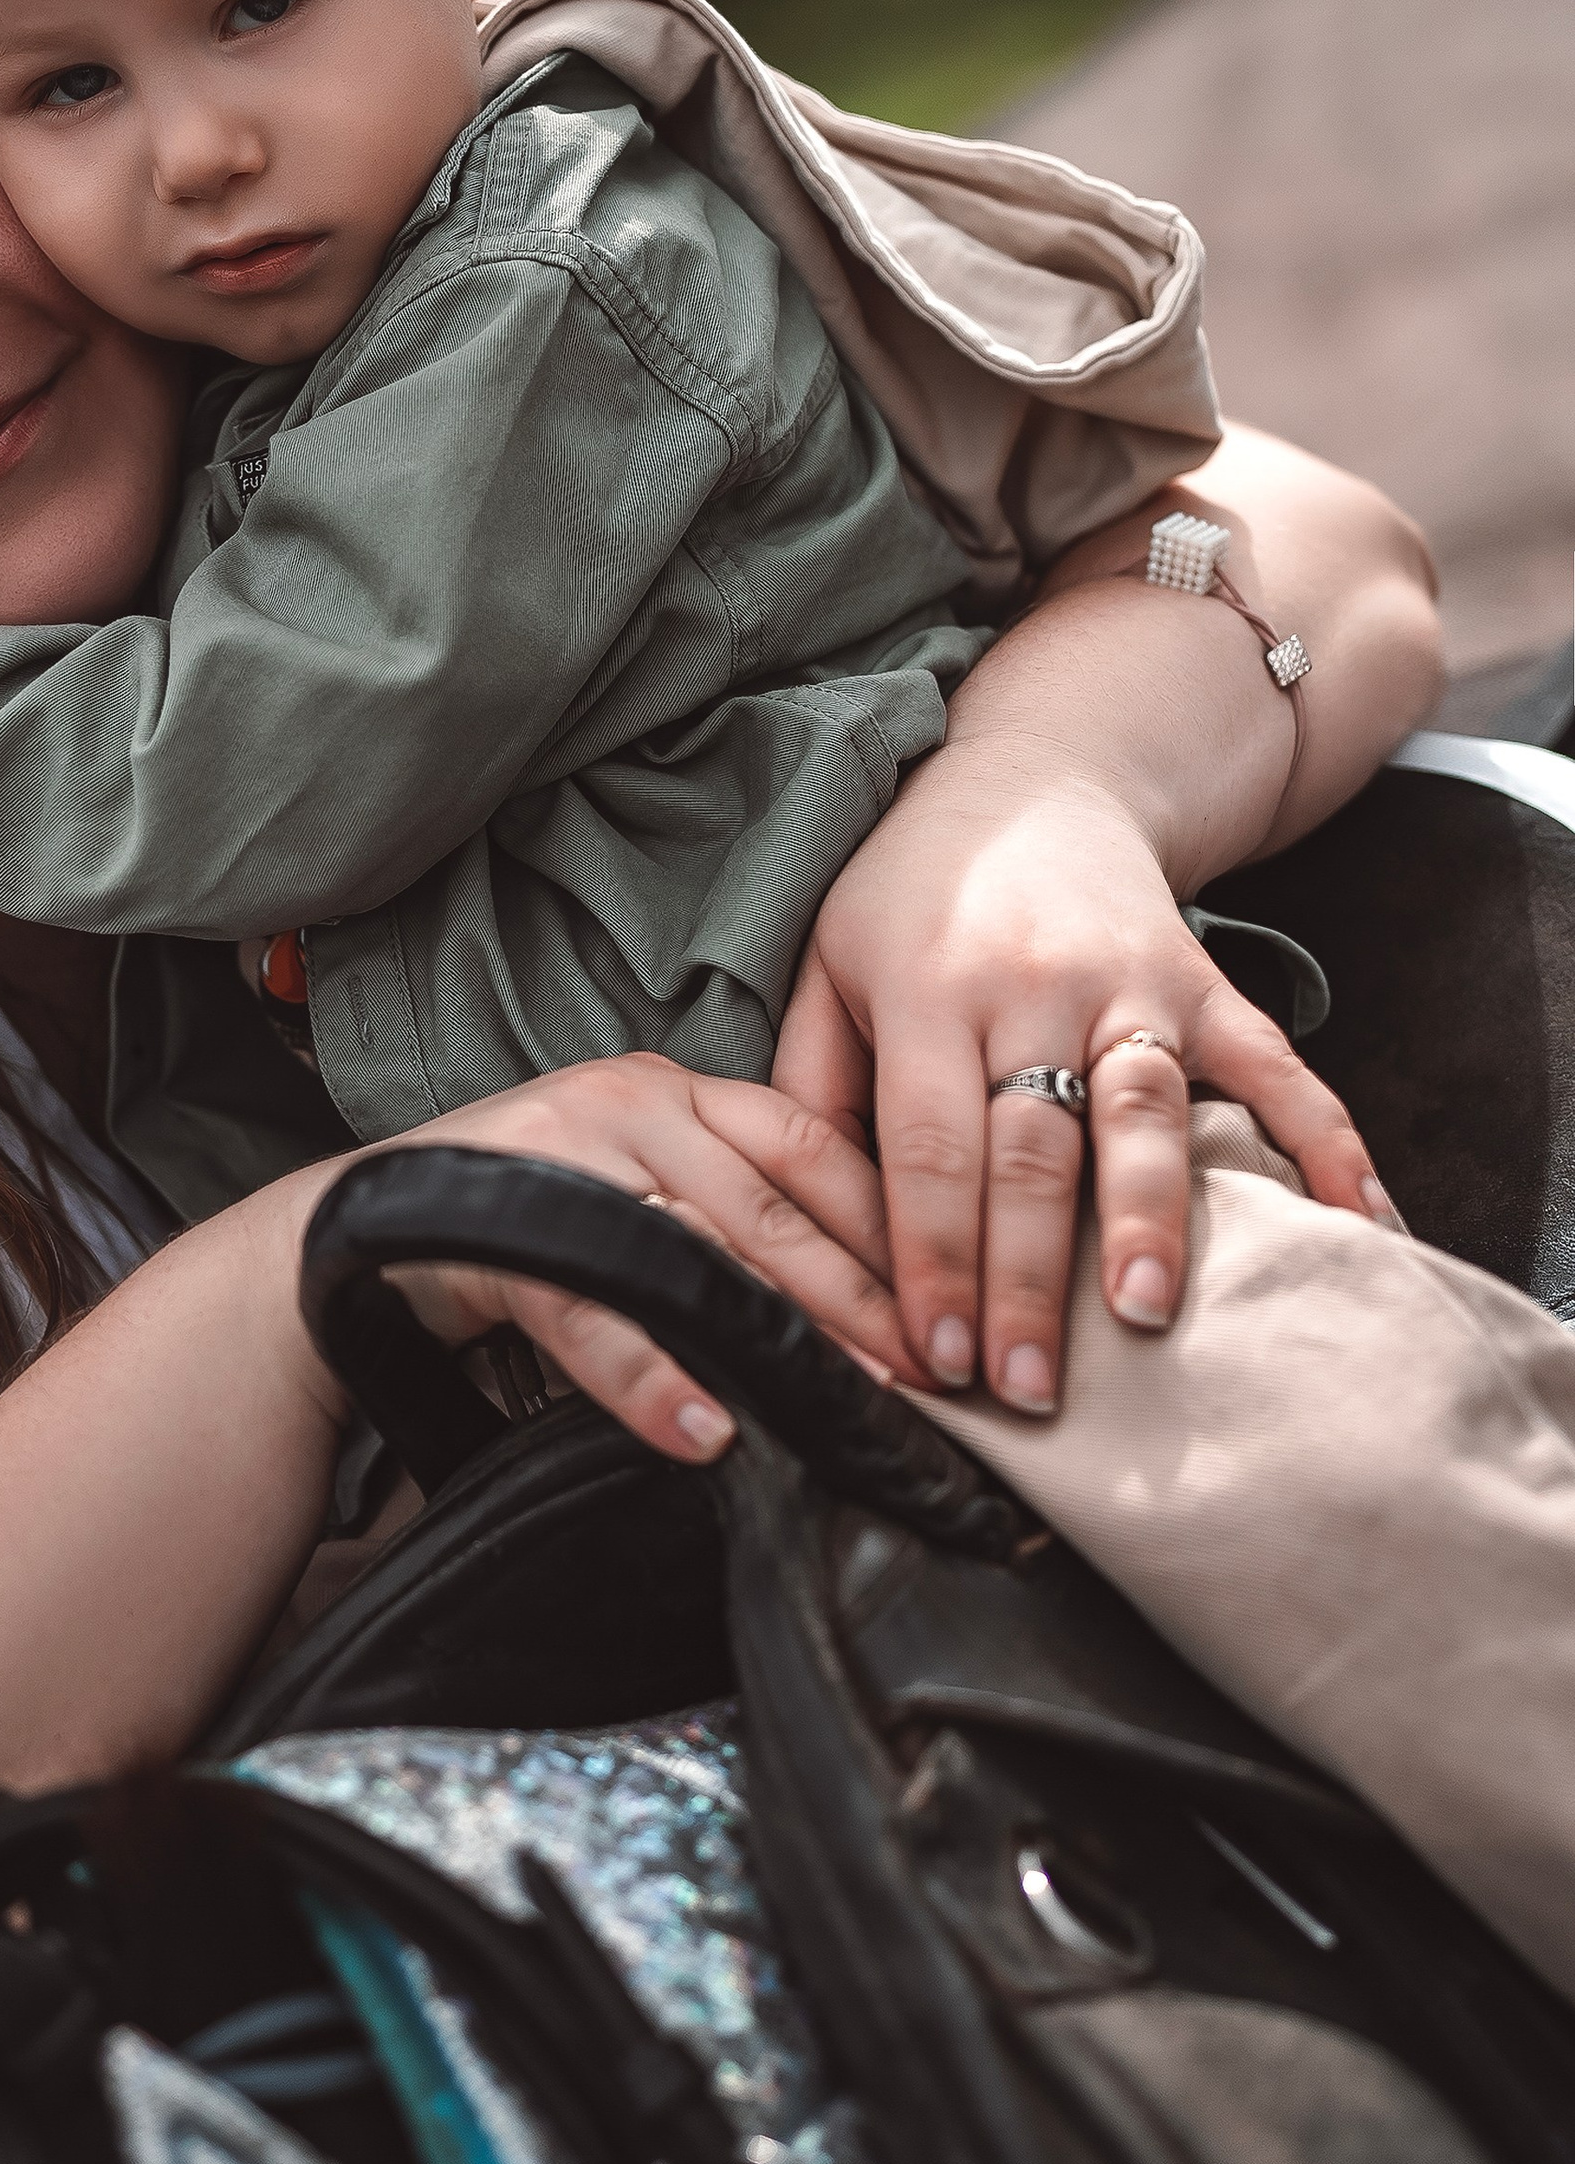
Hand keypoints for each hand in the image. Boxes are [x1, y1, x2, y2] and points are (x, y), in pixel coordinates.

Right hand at [350, 1052, 914, 1466]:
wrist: (362, 1227)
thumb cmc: (523, 1215)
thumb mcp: (636, 1187)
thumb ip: (725, 1214)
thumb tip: (860, 1306)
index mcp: (671, 1089)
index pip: (809, 1143)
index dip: (886, 1221)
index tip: (951, 1296)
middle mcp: (627, 1104)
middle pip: (773, 1206)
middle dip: (862, 1295)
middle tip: (932, 1372)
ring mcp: (565, 1158)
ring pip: (698, 1251)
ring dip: (782, 1334)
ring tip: (845, 1399)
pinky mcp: (504, 1228)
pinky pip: (594, 1312)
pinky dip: (650, 1376)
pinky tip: (702, 1429)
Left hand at [772, 743, 1388, 1414]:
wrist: (1036, 775)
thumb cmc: (912, 895)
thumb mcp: (829, 965)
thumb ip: (812, 1089)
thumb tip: (806, 1228)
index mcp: (924, 987)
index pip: (929, 1144)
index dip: (934, 1256)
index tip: (938, 1358)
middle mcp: (1032, 984)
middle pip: (1034, 1148)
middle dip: (1029, 1279)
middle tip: (1029, 1388)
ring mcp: (1132, 983)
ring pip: (1144, 1112)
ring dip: (1147, 1221)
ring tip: (1147, 1320)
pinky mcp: (1208, 984)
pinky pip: (1276, 1069)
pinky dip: (1324, 1145)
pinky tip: (1356, 1224)